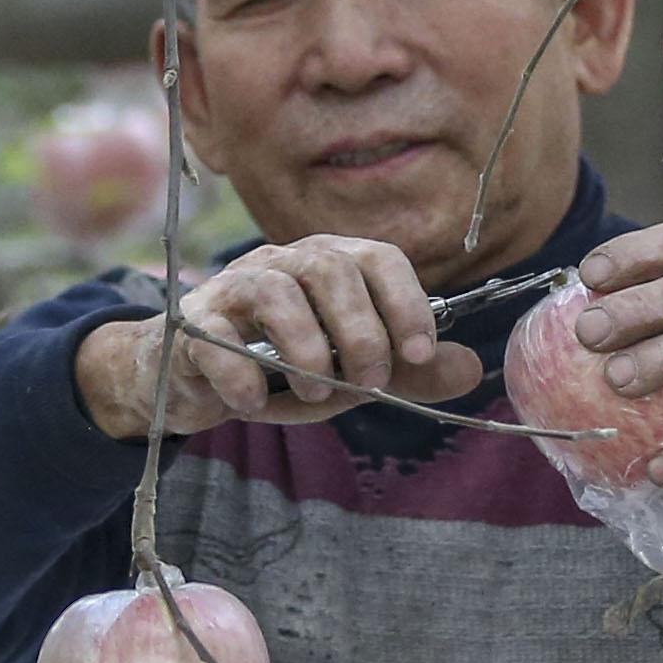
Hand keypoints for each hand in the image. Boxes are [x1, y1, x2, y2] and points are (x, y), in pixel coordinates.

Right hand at [73, 234, 485, 437]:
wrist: (191, 378)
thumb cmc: (278, 367)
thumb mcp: (349, 373)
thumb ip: (405, 372)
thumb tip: (471, 368)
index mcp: (328, 265)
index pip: (377, 258)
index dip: (405, 302)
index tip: (419, 354)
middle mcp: (282, 263)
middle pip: (329, 269)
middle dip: (360, 331)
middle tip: (370, 384)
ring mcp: (232, 287)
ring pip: (274, 291)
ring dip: (306, 347)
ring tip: (318, 394)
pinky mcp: (191, 323)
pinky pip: (216, 336)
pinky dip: (240, 374)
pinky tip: (254, 404)